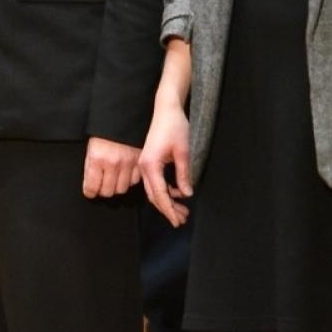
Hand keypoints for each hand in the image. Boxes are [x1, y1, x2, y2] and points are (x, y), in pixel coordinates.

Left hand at [83, 136, 140, 198]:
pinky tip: (125, 173)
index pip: (92, 187)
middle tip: (101, 185)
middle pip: (108, 191)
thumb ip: (90, 166)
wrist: (122, 116)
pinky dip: (130, 180)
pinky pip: (135, 181)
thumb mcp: (90, 147)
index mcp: (97, 158)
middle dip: (103, 190)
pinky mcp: (140, 162)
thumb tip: (89, 186)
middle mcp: (113, 163)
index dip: (90, 192)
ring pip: (122, 189)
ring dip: (117, 186)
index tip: (90, 192)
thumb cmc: (103, 131)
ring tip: (113, 179)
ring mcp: (128, 163)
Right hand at [138, 102, 192, 225]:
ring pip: (153, 190)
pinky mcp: (148, 161)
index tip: (178, 221)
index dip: (169, 210)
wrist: (165, 110)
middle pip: (154, 195)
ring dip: (166, 201)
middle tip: (182, 219)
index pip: (160, 194)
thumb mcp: (183, 152)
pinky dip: (165, 191)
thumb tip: (187, 194)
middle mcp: (144, 167)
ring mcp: (144, 164)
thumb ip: (183, 175)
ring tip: (182, 210)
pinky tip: (177, 193)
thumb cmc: (175, 127)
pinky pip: (154, 182)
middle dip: (167, 209)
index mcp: (150, 165)